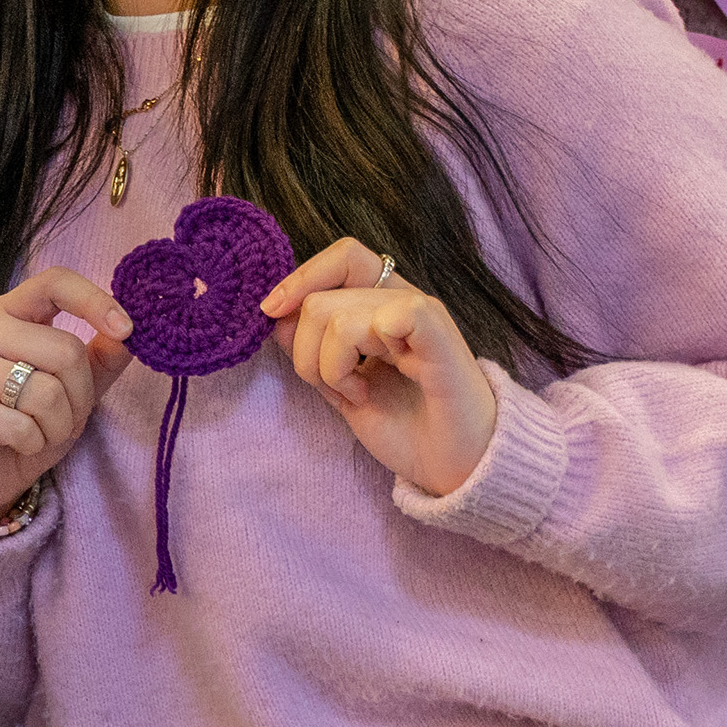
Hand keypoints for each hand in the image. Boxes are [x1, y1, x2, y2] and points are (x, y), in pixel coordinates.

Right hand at [0, 267, 136, 520]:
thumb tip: (131, 334)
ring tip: (42, 433)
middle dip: (81, 397)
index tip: (126, 329)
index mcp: (11, 314)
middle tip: (68, 419)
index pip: (54, 283)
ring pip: (46, 392)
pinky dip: (33, 444)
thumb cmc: (24, 423)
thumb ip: (99, 359)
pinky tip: (18, 445)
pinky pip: (21, 426)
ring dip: (59, 426)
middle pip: (64, 350)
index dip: (94, 301)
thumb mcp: (71, 390)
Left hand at [261, 239, 496, 496]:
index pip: (341, 258)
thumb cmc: (408, 428)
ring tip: (357, 392)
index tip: (271, 313)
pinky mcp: (438, 335)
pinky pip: (387, 317)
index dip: (302, 277)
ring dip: (330, 366)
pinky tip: (369, 386)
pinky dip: (355, 359)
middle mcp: (402, 301)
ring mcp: (422, 315)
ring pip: (339, 315)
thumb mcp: (342, 386)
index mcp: (382, 305)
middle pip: (322, 296)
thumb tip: (276, 315)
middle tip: (335, 387)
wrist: (454, 467)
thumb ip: (312, 351)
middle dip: (306, 352)